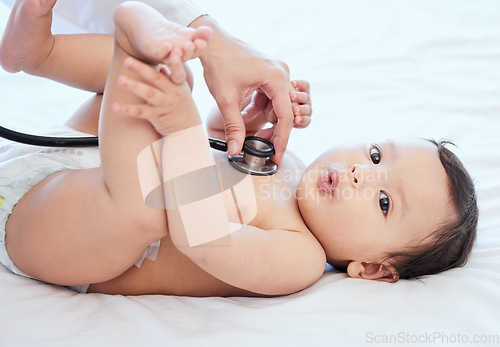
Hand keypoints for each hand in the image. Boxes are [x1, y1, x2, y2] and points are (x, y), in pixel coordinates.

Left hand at [111, 53, 197, 135]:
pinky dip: (128, 110)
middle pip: (156, 79)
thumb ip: (171, 77)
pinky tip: (116, 106)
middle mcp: (172, 93)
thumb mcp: (181, 90)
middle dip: (142, 69)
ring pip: (149, 94)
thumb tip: (162, 66)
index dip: (176, 63)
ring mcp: (165, 105)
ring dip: (134, 86)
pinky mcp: (157, 117)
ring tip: (120, 80)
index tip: (174, 51)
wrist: (188, 130)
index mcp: (178, 84)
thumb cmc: (182, 106)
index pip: (178, 71)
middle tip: (127, 61)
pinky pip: (141, 113)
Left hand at [190, 16, 292, 162]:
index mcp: (276, 78)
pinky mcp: (269, 73)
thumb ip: (234, 127)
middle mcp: (282, 73)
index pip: (286, 116)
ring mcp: (276, 72)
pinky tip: (244, 116)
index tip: (277, 155)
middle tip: (262, 148)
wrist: (211, 42)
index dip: (282, 139)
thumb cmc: (219, 64)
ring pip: (277, 106)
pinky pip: (270, 98)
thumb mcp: (226, 100)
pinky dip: (259, 109)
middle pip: (283, 112)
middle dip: (272, 131)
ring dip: (264, 120)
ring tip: (249, 132)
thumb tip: (235, 150)